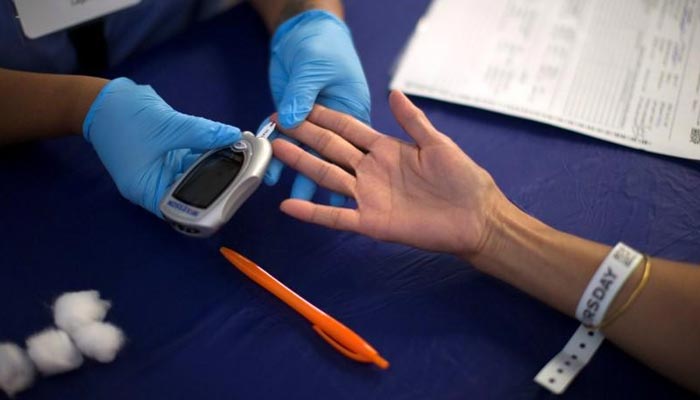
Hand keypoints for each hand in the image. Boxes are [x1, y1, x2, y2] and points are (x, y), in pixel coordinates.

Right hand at [83, 78, 240, 216]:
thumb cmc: (124, 118)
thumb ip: (203, 133)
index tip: (234, 194)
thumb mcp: (168, 126)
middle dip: (218, 182)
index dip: (210, 205)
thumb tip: (233, 136)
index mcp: (147, 190)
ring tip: (243, 158)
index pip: (184, 209)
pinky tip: (228, 146)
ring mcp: (160, 171)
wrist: (102, 99)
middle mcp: (154, 185)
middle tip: (246, 173)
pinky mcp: (166, 156)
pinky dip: (207, 154)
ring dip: (216, 166)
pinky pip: (191, 160)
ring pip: (195, 174)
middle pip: (192, 193)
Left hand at [265, 10, 369, 202]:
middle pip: (331, 158)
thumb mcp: (315, 68)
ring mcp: (313, 124)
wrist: (299, 31)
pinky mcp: (293, 120)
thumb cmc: (323, 45)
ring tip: (291, 198)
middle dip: (324, 183)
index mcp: (353, 111)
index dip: (350, 174)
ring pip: (307, 155)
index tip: (344, 196)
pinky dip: (278, 155)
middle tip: (319, 204)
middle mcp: (336, 124)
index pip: (353, 148)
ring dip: (298, 174)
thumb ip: (303, 96)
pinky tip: (272, 170)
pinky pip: (286, 142)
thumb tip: (292, 120)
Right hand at [271, 91, 509, 257]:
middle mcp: (371, 171)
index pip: (347, 130)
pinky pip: (336, 217)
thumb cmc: (462, 179)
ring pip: (328, 177)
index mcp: (385, 149)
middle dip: (305, 134)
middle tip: (278, 122)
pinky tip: (288, 205)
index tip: (300, 105)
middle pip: (331, 149)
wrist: (476, 217)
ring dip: (303, 164)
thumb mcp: (438, 143)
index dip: (324, 117)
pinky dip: (312, 212)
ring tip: (278, 150)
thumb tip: (393, 92)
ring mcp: (368, 196)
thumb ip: (412, 121)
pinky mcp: (371, 222)